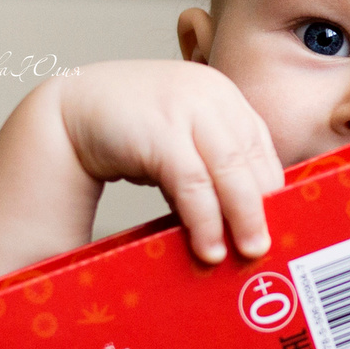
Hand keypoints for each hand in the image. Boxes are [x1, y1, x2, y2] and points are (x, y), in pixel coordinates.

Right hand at [51, 60, 285, 264]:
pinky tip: (207, 245)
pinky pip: (194, 183)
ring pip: (230, 173)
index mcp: (223, 96)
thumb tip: (246, 220)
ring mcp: (186, 107)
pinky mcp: (161, 129)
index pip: (263, 149)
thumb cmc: (130, 131)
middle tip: (269, 249)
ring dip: (241, 219)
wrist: (69, 109)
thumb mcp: (182, 140)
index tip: (281, 228)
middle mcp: (212, 95)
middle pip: (254, 162)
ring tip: (246, 254)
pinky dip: (205, 219)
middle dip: (264, 210)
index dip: (274, 192)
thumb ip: (212, 165)